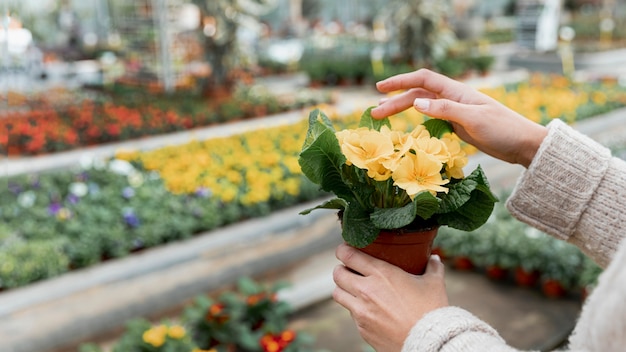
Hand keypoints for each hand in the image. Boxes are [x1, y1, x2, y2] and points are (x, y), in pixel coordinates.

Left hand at [333, 243, 447, 351]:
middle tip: (349, 269)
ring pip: (338, 293)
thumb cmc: (431, 311)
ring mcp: (361, 310)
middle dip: (341, 269)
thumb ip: (433, 267)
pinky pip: (350, 314)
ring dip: (343, 289)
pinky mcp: (362, 328)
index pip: (349, 255)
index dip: (343, 250)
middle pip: (337, 273)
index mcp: (382, 273)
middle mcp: (366, 290)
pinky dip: (355, 309)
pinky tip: (368, 308)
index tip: (345, 250)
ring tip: (353, 288)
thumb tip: (435, 258)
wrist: (428, 343)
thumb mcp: (434, 283)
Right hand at [371, 69, 547, 167]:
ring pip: (423, 107)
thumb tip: (416, 103)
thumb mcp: (474, 119)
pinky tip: (408, 128)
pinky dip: (416, 122)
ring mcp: (455, 113)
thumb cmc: (504, 129)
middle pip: (418, 95)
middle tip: (374, 112)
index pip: (424, 80)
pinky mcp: (458, 126)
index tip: (381, 89)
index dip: (401, 82)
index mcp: (457, 92)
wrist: (524, 145)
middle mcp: (454, 99)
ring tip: (383, 116)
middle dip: (395, 101)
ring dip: (403, 110)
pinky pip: (431, 120)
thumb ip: (445, 110)